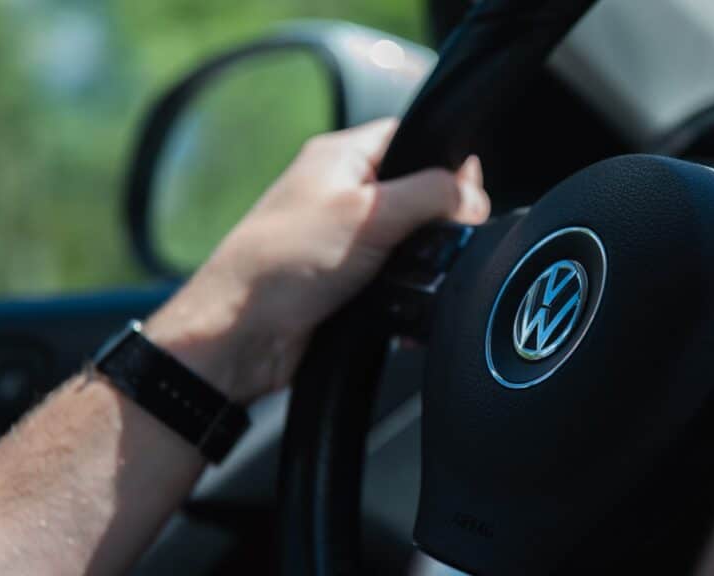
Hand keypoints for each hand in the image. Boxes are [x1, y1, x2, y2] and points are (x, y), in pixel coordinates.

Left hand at [144, 119, 489, 402]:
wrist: (241, 337)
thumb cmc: (282, 266)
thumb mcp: (369, 214)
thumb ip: (430, 194)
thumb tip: (472, 196)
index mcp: (343, 156)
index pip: (414, 138)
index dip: (448, 164)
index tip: (465, 197)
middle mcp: (343, 192)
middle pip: (422, 193)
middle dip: (440, 223)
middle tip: (440, 244)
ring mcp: (346, 238)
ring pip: (414, 241)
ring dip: (425, 266)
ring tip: (422, 282)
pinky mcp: (349, 280)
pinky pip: (398, 279)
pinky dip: (410, 294)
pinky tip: (411, 309)